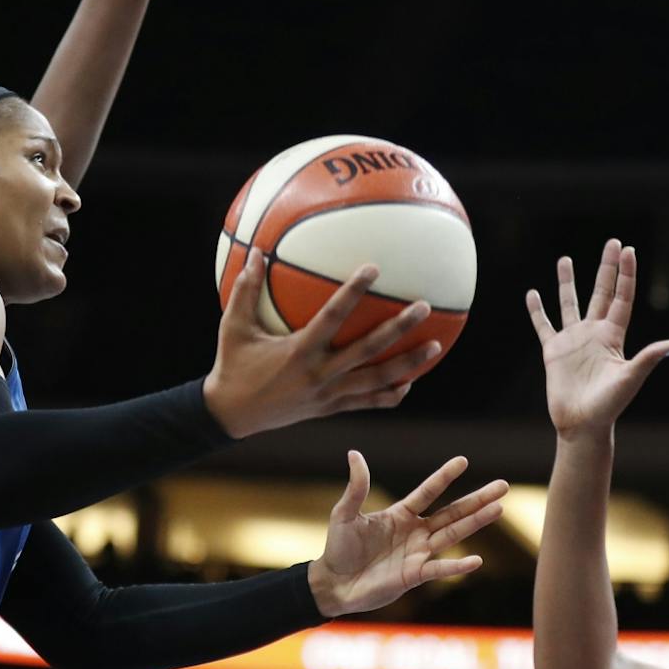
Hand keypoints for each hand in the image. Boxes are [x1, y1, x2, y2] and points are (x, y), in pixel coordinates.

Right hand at [202, 249, 437, 438]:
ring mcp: (328, 395)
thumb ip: (245, 290)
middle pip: (368, 350)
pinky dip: (391, 393)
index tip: (374, 268)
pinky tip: (410, 381)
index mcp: (298, 351)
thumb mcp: (234, 328)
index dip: (354, 292)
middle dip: (398, 328)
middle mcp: (319, 374)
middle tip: (424, 307)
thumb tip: (257, 252)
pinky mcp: (331, 409)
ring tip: (436, 346)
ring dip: (408, 364)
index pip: (332, 316)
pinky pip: (367, 402)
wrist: (231, 416)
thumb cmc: (232, 366)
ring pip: (377, 380)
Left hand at [308, 452, 507, 617]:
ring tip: (499, 508)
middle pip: (452, 512)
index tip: (463, 460)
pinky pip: (439, 568)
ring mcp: (418, 554)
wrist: (333, 584)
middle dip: (477, 499)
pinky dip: (457, 565)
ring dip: (476, 522)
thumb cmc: (338, 548)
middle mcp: (415, 532)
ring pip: (452, 534)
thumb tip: (354, 454)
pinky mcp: (414, 575)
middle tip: (503, 486)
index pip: (427, 492)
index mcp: (401, 515)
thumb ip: (356, 487)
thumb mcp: (345, 514)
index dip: (444, 477)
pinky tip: (477, 560)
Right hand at [526, 240, 668, 439]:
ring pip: (570, 304)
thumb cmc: (609, 405)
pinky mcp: (554, 351)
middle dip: (606, 268)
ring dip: (567, 282)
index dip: (625, 274)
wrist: (582, 423)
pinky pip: (544, 326)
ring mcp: (574, 341)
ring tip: (564, 259)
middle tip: (611, 242)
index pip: (621, 297)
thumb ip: (647, 359)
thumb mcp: (630, 379)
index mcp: (614, 336)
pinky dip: (537, 311)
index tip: (627, 250)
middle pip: (601, 292)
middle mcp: (595, 333)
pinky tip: (532, 295)